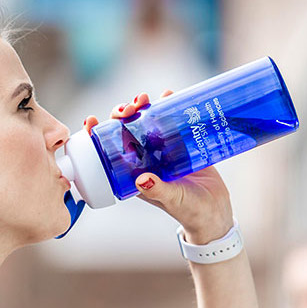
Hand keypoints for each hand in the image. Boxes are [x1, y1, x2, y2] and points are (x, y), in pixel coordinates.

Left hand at [83, 91, 233, 244]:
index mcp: (134, 173)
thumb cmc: (189, 211)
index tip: (91, 121)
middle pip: (126, 130)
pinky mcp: (183, 144)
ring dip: (143, 108)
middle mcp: (145, 159)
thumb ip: (158, 190)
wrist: (215, 212)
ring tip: (145, 99)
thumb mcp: (172, 199)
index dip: (97, 135)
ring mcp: (164, 150)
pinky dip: (169, 107)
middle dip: (123, 114)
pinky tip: (169, 95)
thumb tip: (141, 179)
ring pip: (147, 123)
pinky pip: (172, 121)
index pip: (109, 151)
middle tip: (130, 107)